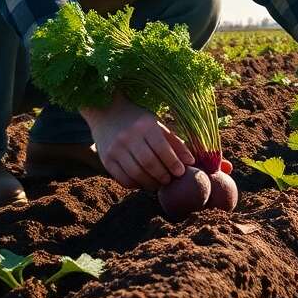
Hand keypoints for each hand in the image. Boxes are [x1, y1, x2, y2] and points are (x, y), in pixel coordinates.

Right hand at [80, 94, 194, 190]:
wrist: (106, 113)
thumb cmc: (138, 121)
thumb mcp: (157, 125)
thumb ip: (174, 142)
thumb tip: (190, 162)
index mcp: (144, 126)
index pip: (162, 148)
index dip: (173, 163)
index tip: (181, 172)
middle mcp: (128, 137)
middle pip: (148, 163)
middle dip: (162, 175)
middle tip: (169, 180)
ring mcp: (115, 149)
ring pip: (135, 174)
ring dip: (150, 183)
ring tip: (158, 184)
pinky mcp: (106, 160)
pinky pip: (123, 179)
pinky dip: (135, 185)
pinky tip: (143, 182)